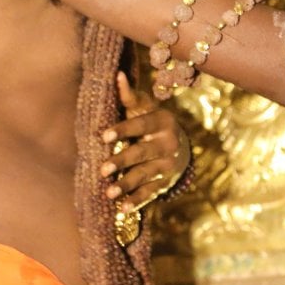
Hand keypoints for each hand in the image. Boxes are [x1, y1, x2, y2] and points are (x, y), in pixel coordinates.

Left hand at [101, 71, 190, 202]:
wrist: (181, 146)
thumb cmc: (153, 123)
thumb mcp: (146, 108)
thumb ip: (130, 96)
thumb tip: (117, 75)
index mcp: (162, 122)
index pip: (141, 125)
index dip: (123, 130)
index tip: (104, 136)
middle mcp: (168, 144)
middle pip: (142, 154)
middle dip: (122, 161)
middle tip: (102, 169)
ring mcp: (167, 166)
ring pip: (145, 176)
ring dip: (127, 185)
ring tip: (109, 193)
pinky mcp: (165, 183)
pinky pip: (150, 193)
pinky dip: (137, 201)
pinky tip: (122, 209)